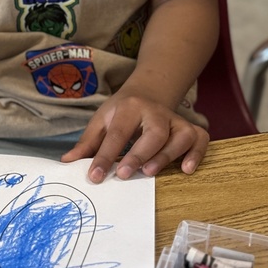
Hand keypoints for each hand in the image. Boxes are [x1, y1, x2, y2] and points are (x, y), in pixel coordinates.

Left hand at [61, 93, 208, 182]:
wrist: (149, 91)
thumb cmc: (121, 111)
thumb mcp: (102, 120)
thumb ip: (87, 143)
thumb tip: (67, 162)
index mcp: (129, 107)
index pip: (117, 133)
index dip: (105, 156)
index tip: (95, 176)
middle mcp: (155, 112)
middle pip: (153, 132)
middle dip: (139, 154)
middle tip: (124, 174)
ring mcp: (175, 120)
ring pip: (179, 136)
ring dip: (166, 156)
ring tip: (149, 173)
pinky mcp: (191, 128)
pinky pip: (200, 139)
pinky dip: (196, 154)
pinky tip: (185, 169)